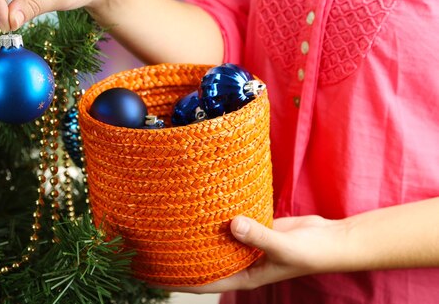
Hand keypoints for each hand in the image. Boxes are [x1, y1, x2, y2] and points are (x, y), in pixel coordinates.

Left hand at [169, 215, 346, 292]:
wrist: (332, 239)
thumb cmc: (312, 253)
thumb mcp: (284, 247)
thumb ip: (259, 236)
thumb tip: (233, 224)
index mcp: (244, 276)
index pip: (204, 282)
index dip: (179, 281)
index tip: (154, 274)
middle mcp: (241, 262)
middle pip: (204, 261)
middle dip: (182, 255)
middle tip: (154, 243)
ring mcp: (246, 244)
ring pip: (216, 240)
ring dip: (199, 233)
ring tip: (171, 221)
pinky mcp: (253, 227)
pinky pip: (231, 223)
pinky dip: (218, 217)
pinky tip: (202, 204)